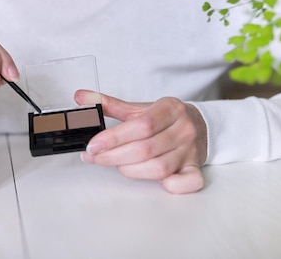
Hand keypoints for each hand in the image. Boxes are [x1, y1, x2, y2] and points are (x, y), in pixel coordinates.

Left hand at [76, 90, 207, 193]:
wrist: (200, 126)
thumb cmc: (165, 119)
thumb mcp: (140, 108)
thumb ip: (110, 104)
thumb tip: (80, 97)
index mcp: (170, 109)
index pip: (141, 125)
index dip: (114, 137)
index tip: (93, 144)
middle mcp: (183, 130)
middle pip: (146, 149)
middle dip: (114, 156)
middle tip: (94, 157)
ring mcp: (191, 151)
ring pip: (158, 168)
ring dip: (130, 170)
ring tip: (115, 164)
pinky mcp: (195, 169)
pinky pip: (188, 182)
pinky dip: (170, 185)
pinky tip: (155, 180)